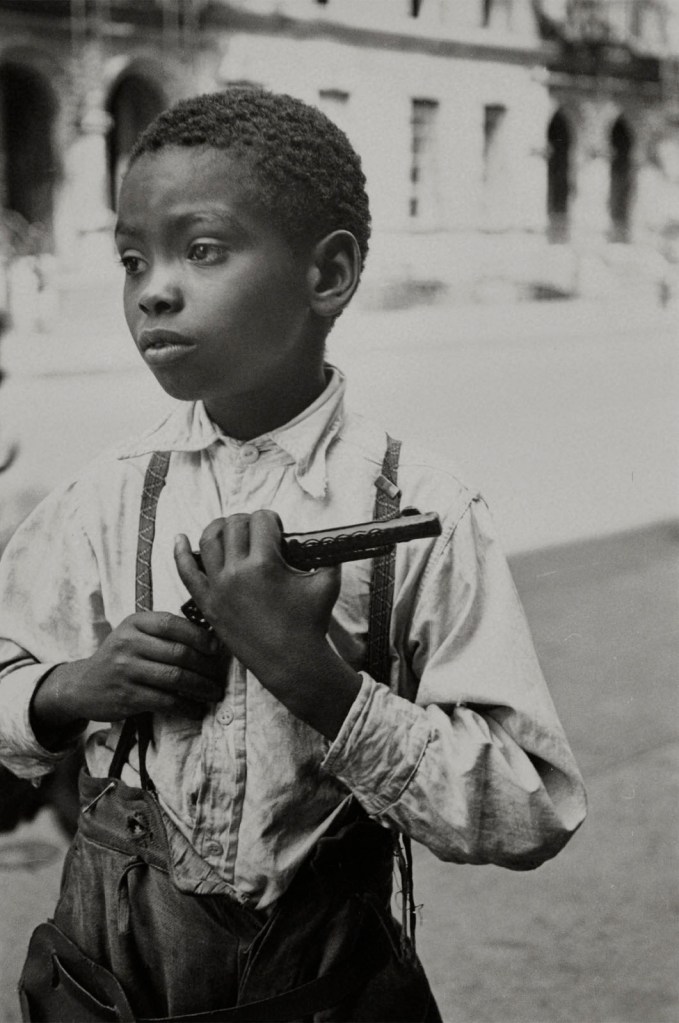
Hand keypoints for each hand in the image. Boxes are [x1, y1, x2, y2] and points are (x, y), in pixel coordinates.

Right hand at [31, 612, 225, 748]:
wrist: (83, 684)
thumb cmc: (120, 656)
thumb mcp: (135, 633)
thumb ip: (165, 631)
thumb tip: (211, 639)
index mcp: (135, 623)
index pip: (172, 624)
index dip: (199, 636)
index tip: (217, 648)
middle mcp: (128, 644)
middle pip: (178, 653)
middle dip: (206, 666)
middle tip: (220, 676)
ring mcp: (126, 670)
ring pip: (175, 678)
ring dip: (201, 688)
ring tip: (215, 692)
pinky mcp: (127, 696)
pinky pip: (165, 701)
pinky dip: (186, 707)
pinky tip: (197, 710)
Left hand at [174, 512, 360, 737]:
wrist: (291, 662)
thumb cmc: (311, 623)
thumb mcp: (327, 582)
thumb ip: (327, 554)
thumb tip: (322, 538)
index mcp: (265, 563)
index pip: (261, 520)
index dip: (272, 519)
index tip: (277, 530)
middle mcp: (237, 571)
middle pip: (234, 525)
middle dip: (248, 522)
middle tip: (258, 533)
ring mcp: (218, 587)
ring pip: (209, 540)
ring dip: (220, 528)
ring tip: (230, 529)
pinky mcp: (208, 603)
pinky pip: (186, 572)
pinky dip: (180, 552)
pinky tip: (181, 539)